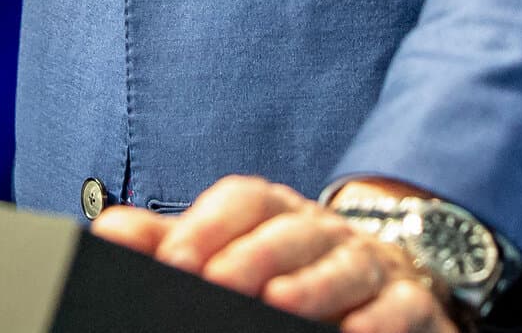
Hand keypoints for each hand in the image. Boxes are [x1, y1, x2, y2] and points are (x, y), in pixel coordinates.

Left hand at [91, 175, 462, 331]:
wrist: (384, 276)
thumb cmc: (288, 264)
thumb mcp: (229, 249)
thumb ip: (172, 243)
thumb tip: (110, 231)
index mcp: (275, 209)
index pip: (242, 201)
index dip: (208, 226)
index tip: (175, 261)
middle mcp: (322, 229)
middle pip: (289, 230)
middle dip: (253, 256)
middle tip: (217, 284)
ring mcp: (369, 263)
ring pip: (345, 265)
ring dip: (313, 285)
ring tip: (281, 304)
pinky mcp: (412, 304)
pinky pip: (400, 307)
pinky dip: (378, 321)